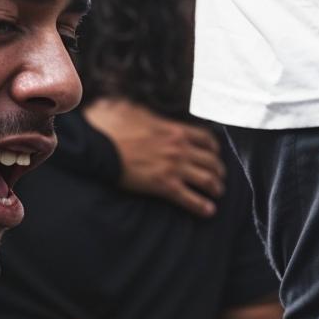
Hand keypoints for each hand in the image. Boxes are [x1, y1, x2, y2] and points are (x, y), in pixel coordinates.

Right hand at [89, 101, 225, 217]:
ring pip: (207, 179)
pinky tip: (208, 211)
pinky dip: (202, 206)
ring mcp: (174, 167)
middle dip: (219, 171)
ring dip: (216, 188)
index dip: (214, 148)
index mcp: (174, 129)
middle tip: (219, 178)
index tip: (214, 153)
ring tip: (217, 194)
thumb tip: (134, 106)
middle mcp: (180, 148)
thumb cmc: (111, 127)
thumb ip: (142, 110)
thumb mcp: (130, 108)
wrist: (99, 146)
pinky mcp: (164, 186)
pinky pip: (190, 198)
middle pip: (211, 160)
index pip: (205, 138)